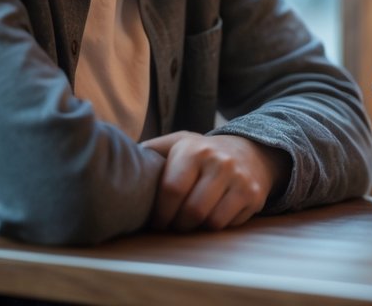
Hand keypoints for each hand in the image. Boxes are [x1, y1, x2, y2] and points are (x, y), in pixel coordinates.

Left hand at [141, 132, 289, 231]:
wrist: (250, 151)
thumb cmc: (201, 153)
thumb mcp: (176, 143)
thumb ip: (150, 152)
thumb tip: (118, 163)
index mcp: (194, 150)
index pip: (172, 189)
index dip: (160, 213)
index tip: (156, 221)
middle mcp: (220, 162)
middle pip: (191, 211)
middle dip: (177, 225)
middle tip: (172, 225)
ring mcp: (239, 179)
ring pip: (210, 221)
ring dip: (195, 228)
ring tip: (189, 221)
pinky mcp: (253, 195)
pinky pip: (227, 224)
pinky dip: (214, 226)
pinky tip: (210, 215)